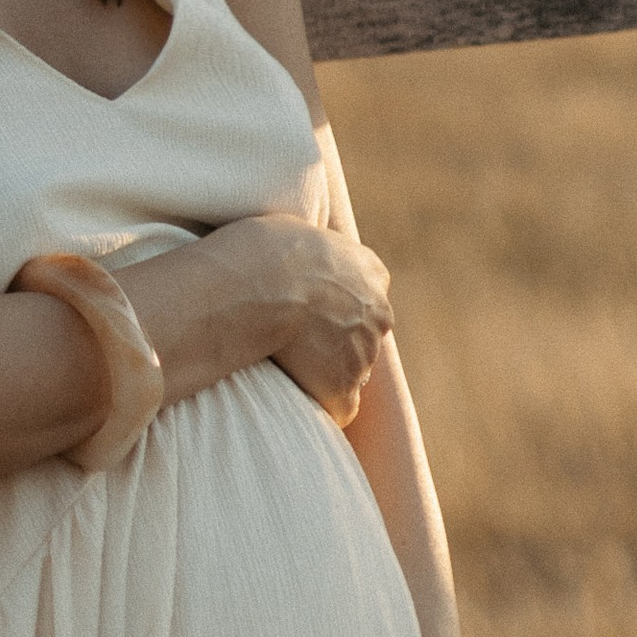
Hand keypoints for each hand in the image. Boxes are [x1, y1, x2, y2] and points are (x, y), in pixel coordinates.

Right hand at [211, 215, 393, 425]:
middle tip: (294, 340)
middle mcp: (377, 312)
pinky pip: (341, 407)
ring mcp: (364, 352)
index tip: (309, 311)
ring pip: (351, 370)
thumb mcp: (297, 229)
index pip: (365, 295)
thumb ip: (312, 248)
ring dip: (325, 371)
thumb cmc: (264, 250)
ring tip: (285, 365)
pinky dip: (322, 405)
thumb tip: (295, 249)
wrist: (259, 284)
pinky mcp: (344, 387)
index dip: (336, 306)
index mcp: (371, 271)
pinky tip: (296, 395)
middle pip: (362, 334)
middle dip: (335, 340)